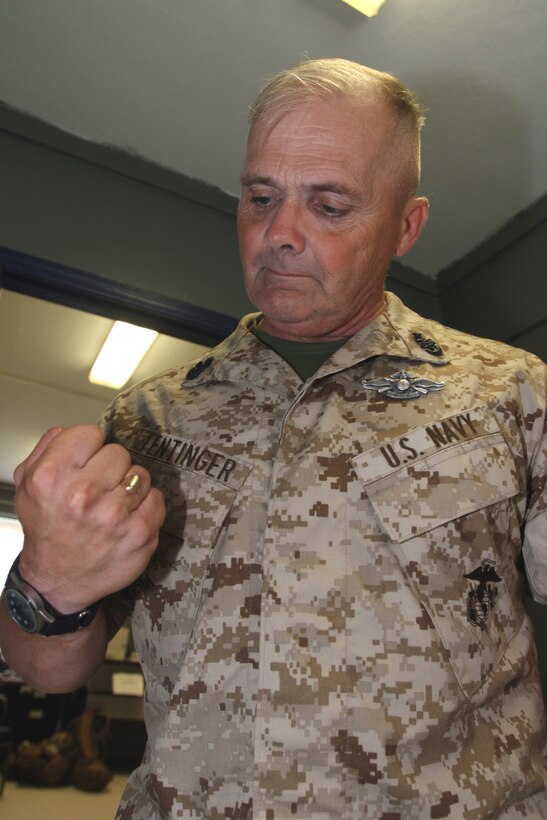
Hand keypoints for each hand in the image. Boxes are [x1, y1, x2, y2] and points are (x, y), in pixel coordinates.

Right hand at [13, 425, 164, 612]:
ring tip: (112, 504)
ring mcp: (114, 516)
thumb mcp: (26, 484)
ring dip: (130, 486)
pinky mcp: (140, 533)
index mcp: (51, 477)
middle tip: (99, 488)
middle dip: (110, 468)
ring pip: (140, 473)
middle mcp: (82, 495)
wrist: (56, 580)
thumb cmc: (46, 529)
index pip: (90, 433)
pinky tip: (128, 517)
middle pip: (118, 452)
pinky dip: (146, 506)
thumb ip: (48, 448)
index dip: (89, 448)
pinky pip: (157, 497)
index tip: (86, 464)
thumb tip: (73, 430)